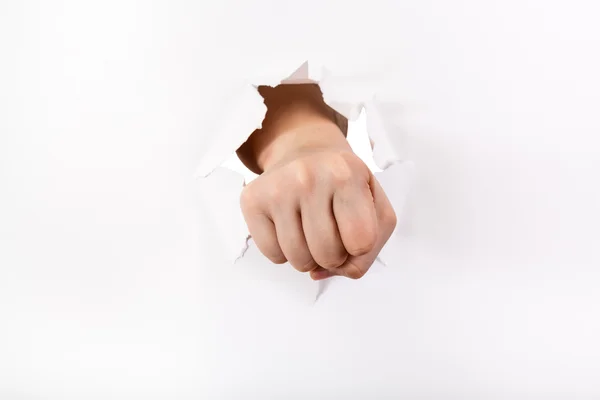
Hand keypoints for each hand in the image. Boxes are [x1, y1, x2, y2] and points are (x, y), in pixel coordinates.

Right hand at [240, 125, 396, 279]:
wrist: (305, 150)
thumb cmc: (343, 184)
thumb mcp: (375, 206)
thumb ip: (368, 252)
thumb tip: (322, 273)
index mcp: (347, 175)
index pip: (361, 242)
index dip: (359, 247)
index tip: (353, 230)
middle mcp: (309, 177)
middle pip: (327, 254)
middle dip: (333, 256)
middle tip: (330, 233)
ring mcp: (278, 188)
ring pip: (298, 259)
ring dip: (308, 258)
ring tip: (310, 232)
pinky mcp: (253, 200)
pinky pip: (272, 254)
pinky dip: (284, 253)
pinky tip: (289, 229)